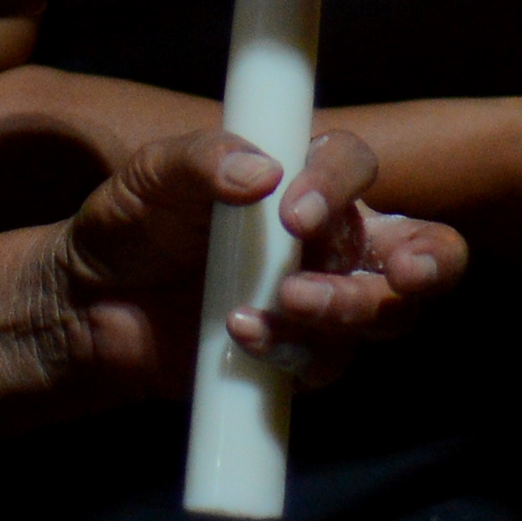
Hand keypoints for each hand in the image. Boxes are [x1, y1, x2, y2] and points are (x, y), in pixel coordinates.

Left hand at [37, 129, 462, 400]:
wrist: (94, 299)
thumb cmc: (135, 218)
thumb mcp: (153, 174)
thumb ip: (202, 159)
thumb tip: (260, 167)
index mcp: (305, 180)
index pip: (356, 166)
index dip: (341, 184)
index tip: (295, 209)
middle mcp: (332, 241)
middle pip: (424, 250)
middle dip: (427, 263)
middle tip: (400, 274)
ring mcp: (325, 304)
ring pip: (387, 314)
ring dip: (346, 308)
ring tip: (284, 302)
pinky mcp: (302, 359)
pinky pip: (328, 361)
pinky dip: (293, 350)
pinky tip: (242, 333)